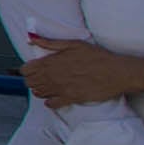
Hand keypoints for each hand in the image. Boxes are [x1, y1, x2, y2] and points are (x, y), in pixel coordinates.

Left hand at [20, 38, 143, 108]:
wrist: (117, 72)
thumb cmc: (97, 56)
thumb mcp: (74, 44)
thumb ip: (50, 43)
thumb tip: (31, 40)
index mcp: (51, 62)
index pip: (25, 70)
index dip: (28, 69)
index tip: (34, 69)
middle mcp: (52, 76)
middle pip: (29, 82)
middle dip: (33, 80)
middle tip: (41, 78)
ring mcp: (60, 88)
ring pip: (38, 93)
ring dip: (40, 90)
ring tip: (49, 86)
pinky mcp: (71, 99)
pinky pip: (51, 104)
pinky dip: (50, 102)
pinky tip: (55, 98)